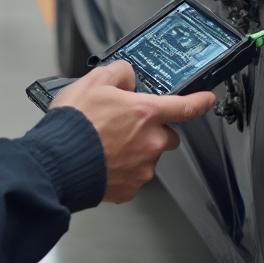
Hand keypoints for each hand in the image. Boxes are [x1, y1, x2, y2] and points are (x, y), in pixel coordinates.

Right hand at [52, 61, 215, 202]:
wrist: (56, 162)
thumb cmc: (74, 124)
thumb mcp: (94, 80)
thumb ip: (119, 73)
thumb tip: (128, 76)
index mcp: (145, 113)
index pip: (184, 106)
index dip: (199, 101)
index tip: (207, 100)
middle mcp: (149, 142)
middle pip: (166, 135)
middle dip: (153, 130)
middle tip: (127, 125)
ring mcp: (141, 168)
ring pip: (149, 156)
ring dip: (136, 150)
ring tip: (107, 144)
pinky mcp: (129, 189)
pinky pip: (133, 177)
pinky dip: (122, 170)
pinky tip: (103, 160)